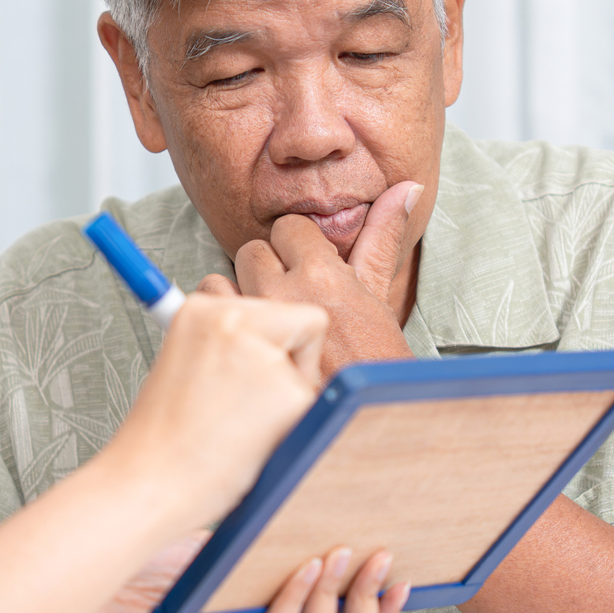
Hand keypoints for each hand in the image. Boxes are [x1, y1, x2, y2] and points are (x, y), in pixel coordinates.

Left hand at [42, 532, 404, 612]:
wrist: (92, 612)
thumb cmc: (151, 581)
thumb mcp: (222, 549)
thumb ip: (263, 533)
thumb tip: (302, 483)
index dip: (381, 608)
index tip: (405, 572)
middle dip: (371, 601)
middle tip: (382, 554)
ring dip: (334, 596)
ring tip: (343, 552)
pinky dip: (291, 600)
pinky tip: (301, 567)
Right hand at [107, 293, 327, 520]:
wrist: (148, 484)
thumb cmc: (166, 439)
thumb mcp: (186, 366)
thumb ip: (227, 345)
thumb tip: (271, 343)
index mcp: (200, 309)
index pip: (267, 308)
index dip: (265, 344)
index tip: (244, 373)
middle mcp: (231, 318)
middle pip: (301, 322)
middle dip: (289, 362)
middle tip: (244, 404)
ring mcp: (261, 353)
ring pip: (309, 365)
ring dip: (289, 395)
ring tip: (240, 425)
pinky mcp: (289, 393)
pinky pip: (313, 403)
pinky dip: (292, 426)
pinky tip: (250, 441)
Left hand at [208, 180, 424, 375]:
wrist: (353, 424)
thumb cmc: (370, 363)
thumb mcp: (379, 296)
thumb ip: (382, 236)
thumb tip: (405, 188)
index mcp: (323, 274)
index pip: (287, 228)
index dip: (295, 248)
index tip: (305, 273)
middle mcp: (283, 292)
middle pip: (252, 251)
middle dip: (266, 270)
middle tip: (286, 299)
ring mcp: (252, 321)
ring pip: (224, 279)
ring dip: (239, 294)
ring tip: (264, 320)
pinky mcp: (229, 349)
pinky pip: (208, 312)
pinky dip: (221, 321)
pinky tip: (244, 339)